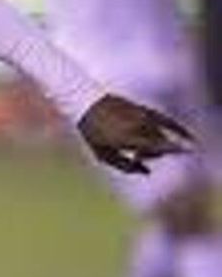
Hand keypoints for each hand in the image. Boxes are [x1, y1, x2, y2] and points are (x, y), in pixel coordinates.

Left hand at [77, 94, 193, 173]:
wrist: (87, 104)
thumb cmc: (92, 132)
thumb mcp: (103, 154)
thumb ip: (125, 166)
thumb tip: (148, 172)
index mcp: (127, 135)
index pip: (155, 145)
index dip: (165, 151)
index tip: (174, 155)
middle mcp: (138, 124)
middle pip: (158, 145)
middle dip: (151, 154)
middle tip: (135, 157)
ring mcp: (143, 116)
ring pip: (161, 135)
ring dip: (156, 145)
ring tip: (138, 147)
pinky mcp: (146, 111)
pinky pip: (167, 122)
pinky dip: (178, 130)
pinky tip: (189, 139)